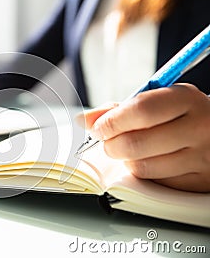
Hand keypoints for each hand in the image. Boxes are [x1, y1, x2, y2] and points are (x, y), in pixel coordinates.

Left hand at [79, 83, 209, 191]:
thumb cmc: (180, 115)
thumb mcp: (157, 102)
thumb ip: (119, 109)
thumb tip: (84, 120)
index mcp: (186, 99)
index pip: (139, 111)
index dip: (110, 122)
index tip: (97, 128)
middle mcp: (199, 127)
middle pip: (135, 144)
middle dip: (111, 145)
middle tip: (109, 142)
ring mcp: (203, 157)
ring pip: (142, 168)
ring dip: (126, 161)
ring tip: (132, 150)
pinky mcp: (200, 182)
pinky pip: (156, 183)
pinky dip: (144, 174)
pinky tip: (151, 161)